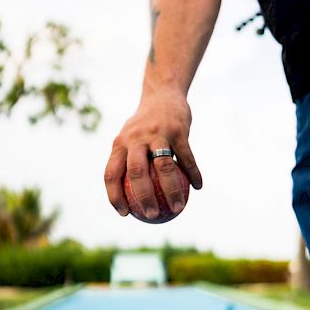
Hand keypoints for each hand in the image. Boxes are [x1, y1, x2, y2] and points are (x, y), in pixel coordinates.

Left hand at [104, 88, 202, 218]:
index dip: (114, 196)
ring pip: (164, 167)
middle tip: (151, 215)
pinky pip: (186, 157)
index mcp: (119, 143)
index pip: (111, 173)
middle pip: (137, 172)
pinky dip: (193, 173)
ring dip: (172, 190)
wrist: (162, 94)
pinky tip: (198, 186)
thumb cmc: (144, 124)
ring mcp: (157, 133)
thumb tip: (131, 198)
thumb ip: (128, 162)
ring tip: (178, 208)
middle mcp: (135, 138)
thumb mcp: (130, 138)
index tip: (124, 214)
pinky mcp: (177, 130)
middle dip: (144, 197)